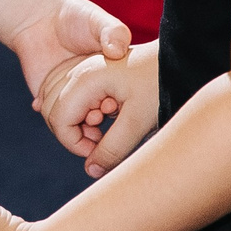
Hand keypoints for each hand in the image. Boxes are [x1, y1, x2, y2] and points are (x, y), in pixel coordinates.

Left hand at [11, 0, 130, 156]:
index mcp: (111, 81)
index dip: (117, 110)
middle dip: (95, 124)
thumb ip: (113, 32)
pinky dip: (50, 119)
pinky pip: (52, 120)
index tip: (111, 105)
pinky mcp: (50, 100)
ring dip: (74, 129)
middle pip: (99, 120)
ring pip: (76, 127)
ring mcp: (72, 99)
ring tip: (70, 115)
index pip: (123, 107)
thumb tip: (116, 50)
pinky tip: (43, 104)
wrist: (40, 18)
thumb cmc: (76, 17)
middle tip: (94, 116)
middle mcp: (94, 93)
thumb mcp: (98, 20)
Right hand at [43, 41, 164, 178]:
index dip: (75, 143)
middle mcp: (78, 70)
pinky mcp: (89, 72)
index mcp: (86, 79)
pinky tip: (101, 111)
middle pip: (52, 111)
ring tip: (107, 117)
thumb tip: (90, 171)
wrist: (178, 59)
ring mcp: (82, 68)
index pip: (58, 120)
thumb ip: (112, 149)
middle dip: (73, 133)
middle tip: (104, 133)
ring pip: (57, 102)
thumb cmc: (160, 83)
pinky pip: (67, 94)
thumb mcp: (139, 121)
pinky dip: (78, 109)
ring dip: (76, 120)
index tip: (100, 150)